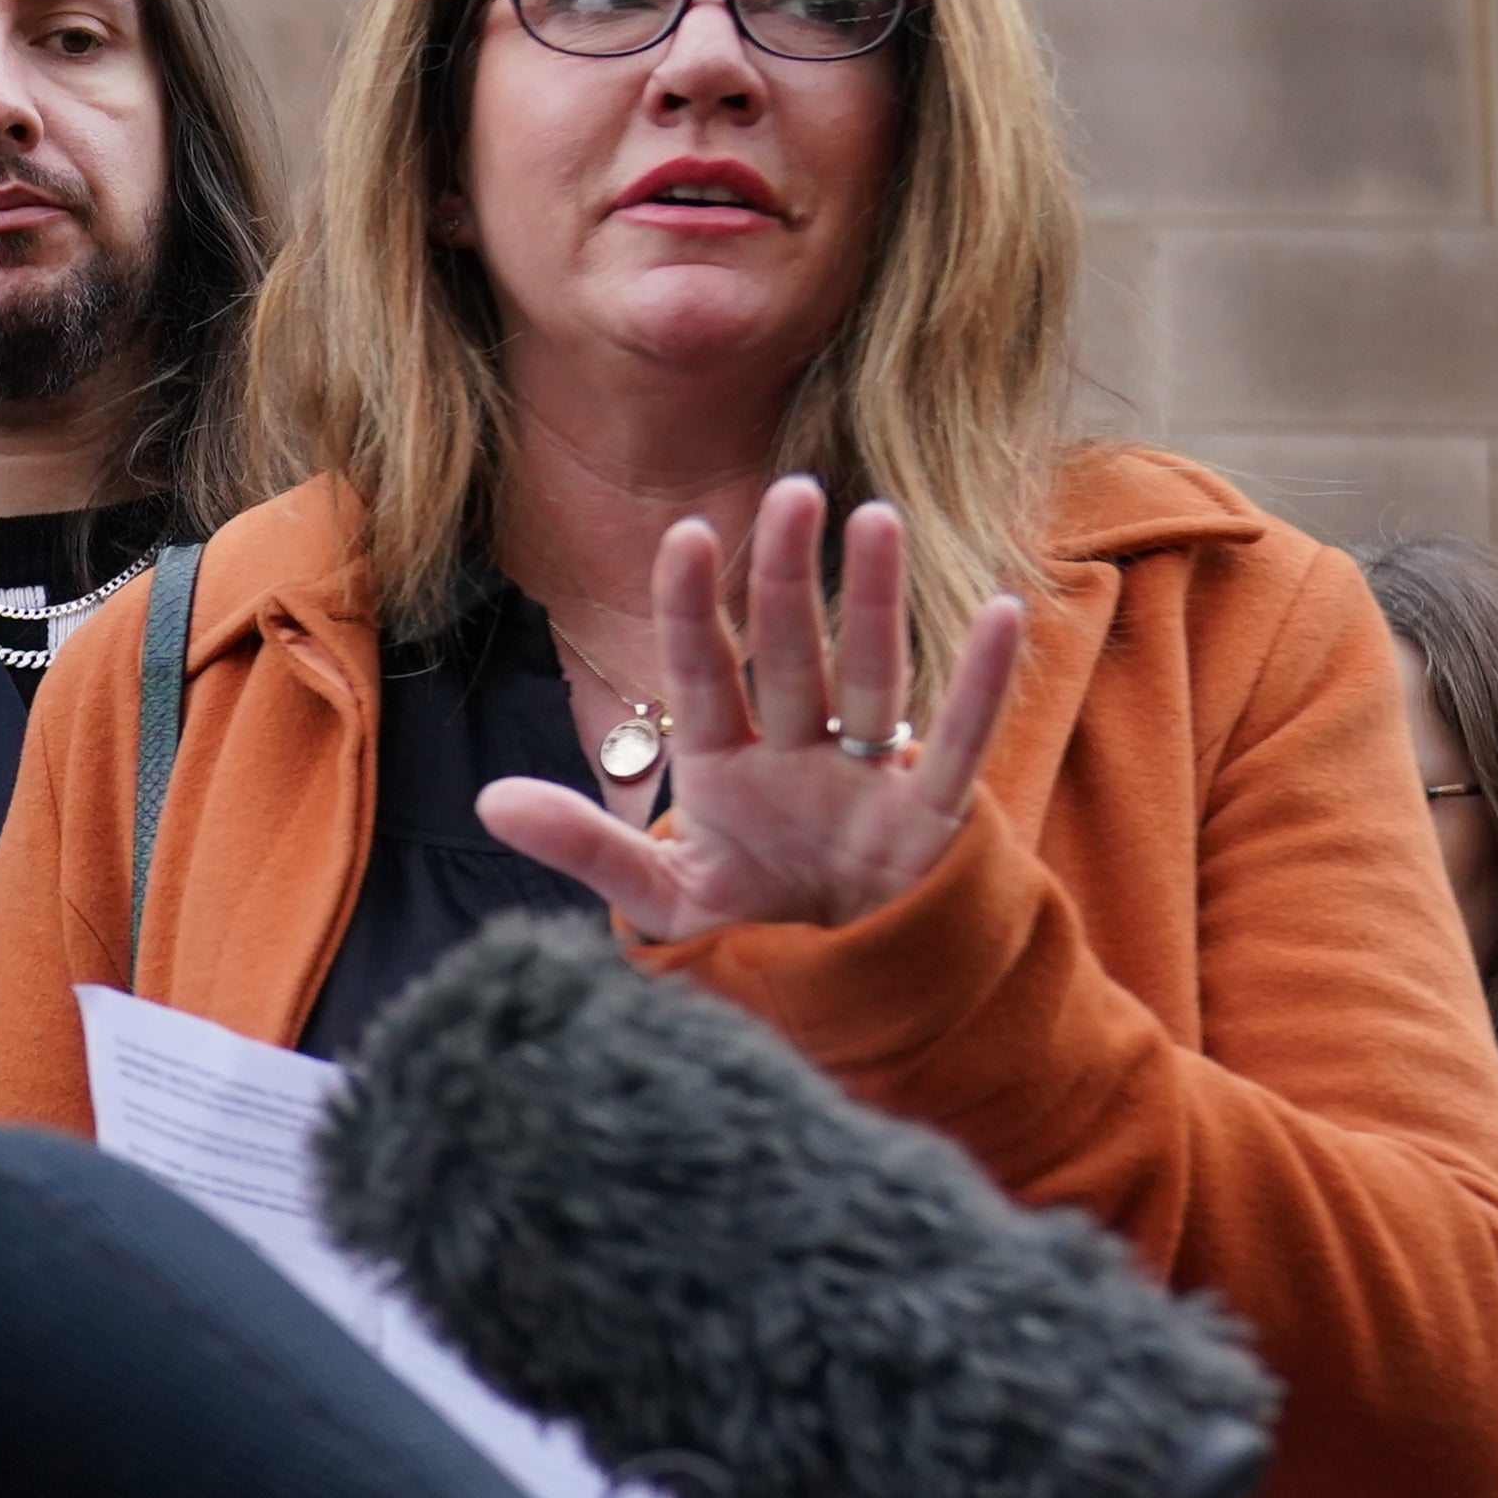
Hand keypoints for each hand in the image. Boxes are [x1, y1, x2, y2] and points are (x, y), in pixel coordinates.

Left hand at [478, 476, 1028, 939]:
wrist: (837, 1007)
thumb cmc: (748, 944)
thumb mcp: (662, 901)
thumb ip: (585, 846)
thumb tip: (490, 798)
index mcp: (724, 768)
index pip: (702, 673)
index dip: (692, 606)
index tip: (683, 533)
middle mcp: (796, 757)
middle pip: (789, 653)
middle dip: (787, 577)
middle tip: (793, 490)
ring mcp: (866, 781)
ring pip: (872, 675)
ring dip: (874, 601)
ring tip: (876, 517)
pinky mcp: (931, 821)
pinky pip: (961, 743)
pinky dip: (983, 684)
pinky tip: (1007, 612)